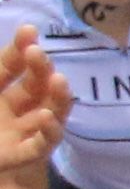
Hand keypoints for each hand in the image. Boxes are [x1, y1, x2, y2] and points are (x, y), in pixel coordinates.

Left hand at [0, 26, 61, 173]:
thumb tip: (21, 40)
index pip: (11, 68)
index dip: (20, 50)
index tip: (30, 32)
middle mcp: (15, 111)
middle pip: (36, 85)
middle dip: (40, 68)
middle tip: (37, 52)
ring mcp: (24, 133)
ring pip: (51, 111)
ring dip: (57, 96)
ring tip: (58, 80)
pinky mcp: (25, 156)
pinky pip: (42, 144)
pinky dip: (48, 131)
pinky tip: (46, 117)